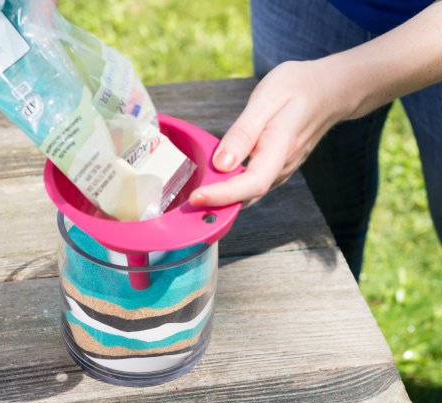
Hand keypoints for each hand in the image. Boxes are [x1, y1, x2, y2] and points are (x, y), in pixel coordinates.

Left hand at [189, 60, 350, 207]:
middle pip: (246, 197)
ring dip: (220, 201)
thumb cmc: (298, 87)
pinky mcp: (273, 169)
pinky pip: (250, 187)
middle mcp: (280, 167)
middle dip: (214, 204)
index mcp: (279, 148)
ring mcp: (279, 171)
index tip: (196, 198)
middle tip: (181, 205)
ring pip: (247, 195)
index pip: (251, 183)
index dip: (223, 195)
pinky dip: (229, 191)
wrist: (330, 90)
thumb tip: (222, 164)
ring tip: (189, 200)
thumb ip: (243, 133)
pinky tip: (210, 185)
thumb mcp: (267, 98)